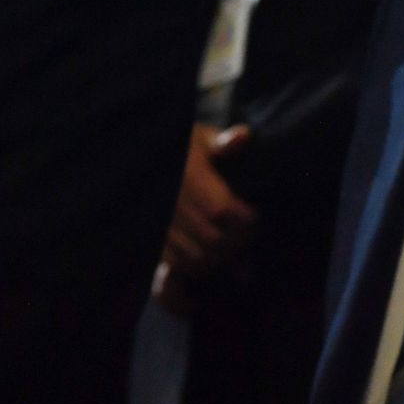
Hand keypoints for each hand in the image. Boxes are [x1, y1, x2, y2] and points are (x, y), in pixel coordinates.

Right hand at [162, 123, 259, 284]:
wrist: (146, 160)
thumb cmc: (183, 148)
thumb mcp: (202, 138)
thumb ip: (224, 142)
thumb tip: (243, 137)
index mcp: (186, 177)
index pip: (220, 209)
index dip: (244, 219)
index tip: (256, 216)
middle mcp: (170, 204)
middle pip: (211, 238)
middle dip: (238, 241)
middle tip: (252, 233)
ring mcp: (159, 226)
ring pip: (196, 257)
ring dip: (222, 258)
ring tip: (237, 246)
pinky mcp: (153, 241)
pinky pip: (177, 266)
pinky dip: (201, 267)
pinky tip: (215, 256)